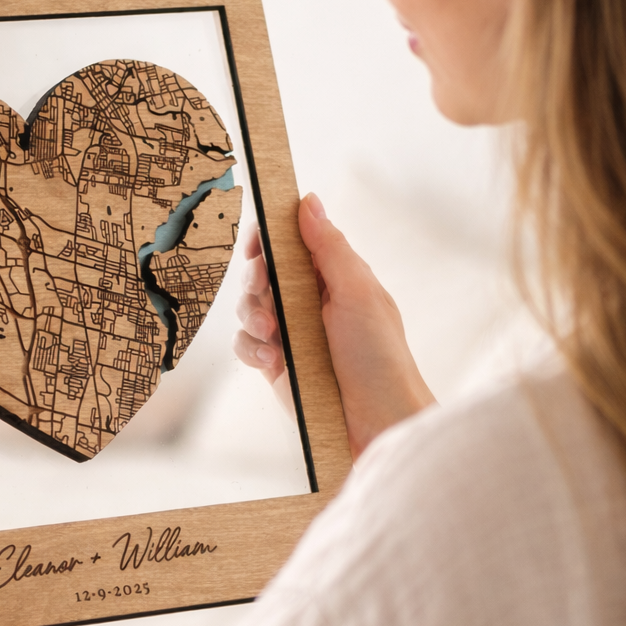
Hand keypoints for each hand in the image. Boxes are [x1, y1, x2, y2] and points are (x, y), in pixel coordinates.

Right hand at [234, 195, 434, 458]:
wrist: (375, 425)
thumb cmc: (380, 359)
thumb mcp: (359, 294)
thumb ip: (329, 247)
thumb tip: (308, 200)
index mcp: (333, 276)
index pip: (290, 242)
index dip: (267, 237)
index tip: (257, 246)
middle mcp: (308, 300)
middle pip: (260, 271)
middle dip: (256, 280)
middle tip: (266, 291)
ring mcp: (289, 332)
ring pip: (247, 307)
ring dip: (252, 316)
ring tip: (274, 337)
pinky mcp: (274, 364)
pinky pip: (244, 344)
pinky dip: (251, 348)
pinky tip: (272, 361)